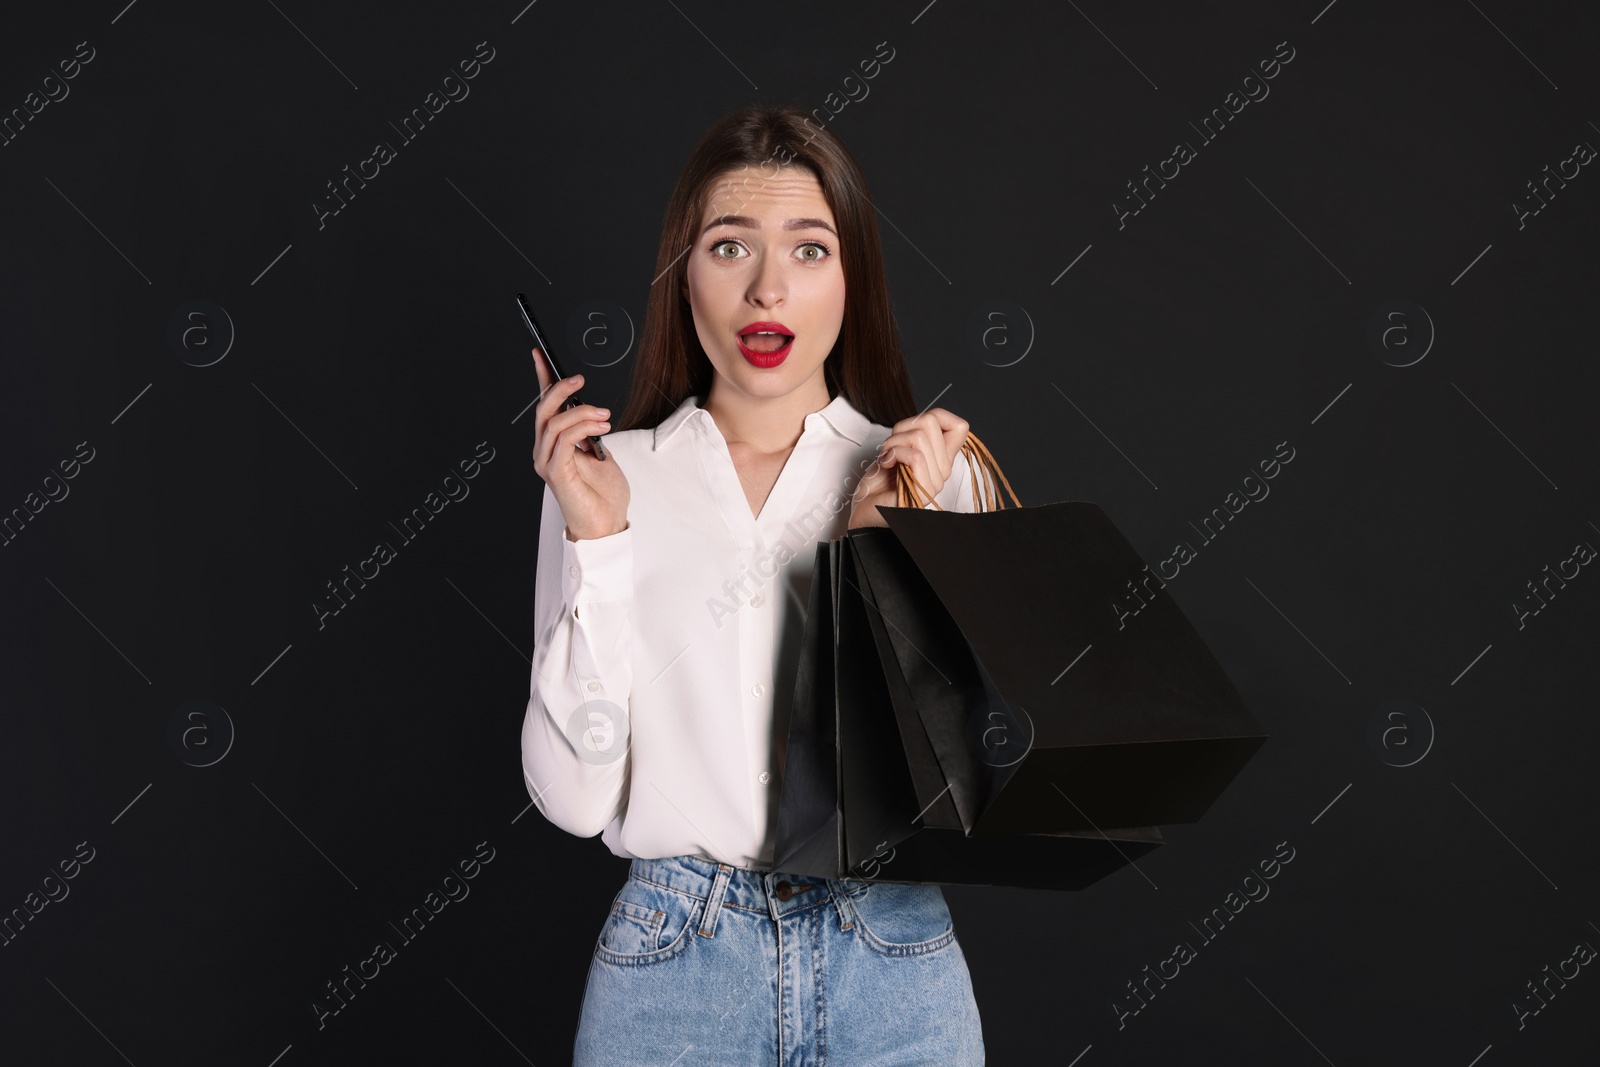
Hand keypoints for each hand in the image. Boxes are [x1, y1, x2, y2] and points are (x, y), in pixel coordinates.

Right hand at [530, 348, 629, 540]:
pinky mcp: (556, 473)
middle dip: (560, 388)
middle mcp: (545, 451)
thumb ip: (590, 433)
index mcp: (554, 444)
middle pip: (543, 410)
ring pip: (554, 422)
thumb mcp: (600, 453)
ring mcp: (547, 462)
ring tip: (604, 416)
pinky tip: (599, 428)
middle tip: (580, 380)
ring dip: (581, 412)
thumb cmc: (603, 496)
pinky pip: (563, 441)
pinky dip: (581, 428)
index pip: (544, 406)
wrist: (606, 526)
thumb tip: (591, 412)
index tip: (541, 355)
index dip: (542, 379)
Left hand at [847, 408, 968, 528]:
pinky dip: (894, 454)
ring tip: (887, 457)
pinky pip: (915, 457)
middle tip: (891, 446)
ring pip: (920, 437)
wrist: (864, 510)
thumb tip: (926, 417)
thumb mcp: (897, 450)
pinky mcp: (923, 491)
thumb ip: (913, 435)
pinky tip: (886, 464)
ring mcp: (934, 482)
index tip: (913, 427)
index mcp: (940, 459)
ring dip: (893, 442)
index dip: (937, 415)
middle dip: (902, 427)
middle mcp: (942, 470)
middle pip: (932, 422)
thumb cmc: (878, 483)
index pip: (960, 426)